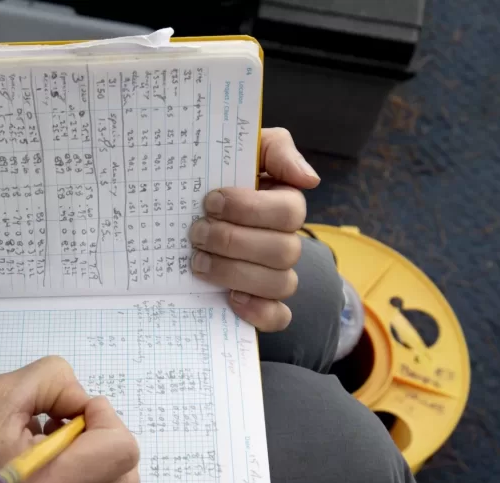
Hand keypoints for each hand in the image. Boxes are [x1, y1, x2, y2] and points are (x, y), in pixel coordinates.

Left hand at [189, 128, 319, 330]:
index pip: (289, 212)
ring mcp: (274, 275)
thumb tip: (309, 179)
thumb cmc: (222, 174)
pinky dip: (259, 312)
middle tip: (196, 233)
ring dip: (235, 273)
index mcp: (284, 204)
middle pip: (283, 252)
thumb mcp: (247, 148)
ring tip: (197, 261)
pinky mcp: (261, 302)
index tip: (210, 202)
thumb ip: (276, 149)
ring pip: (279, 284)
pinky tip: (232, 298)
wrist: (191, 206)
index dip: (250, 209)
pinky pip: (278, 317)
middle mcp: (285, 241)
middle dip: (233, 242)